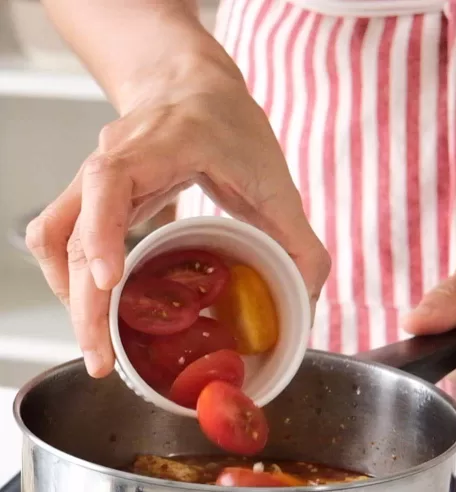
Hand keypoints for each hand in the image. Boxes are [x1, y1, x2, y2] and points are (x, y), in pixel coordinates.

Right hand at [26, 64, 330, 378]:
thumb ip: (300, 240)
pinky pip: (59, 238)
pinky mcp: (90, 197)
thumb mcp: (276, 180)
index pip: (111, 178)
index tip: (109, 278)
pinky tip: (94, 313)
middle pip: (74, 226)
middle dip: (84, 297)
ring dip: (70, 294)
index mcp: (163, 143)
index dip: (103, 229)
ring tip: (96, 347)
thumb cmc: (231, 125)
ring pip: (57, 237)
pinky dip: (68, 278)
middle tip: (102, 354)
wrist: (193, 87)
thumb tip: (310, 299)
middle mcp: (114, 157)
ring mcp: (94, 176)